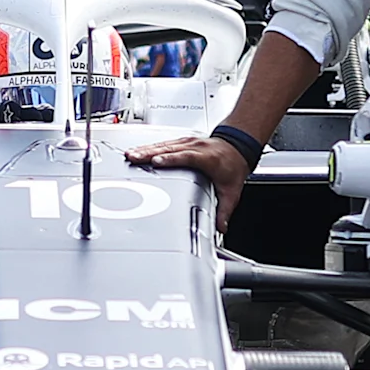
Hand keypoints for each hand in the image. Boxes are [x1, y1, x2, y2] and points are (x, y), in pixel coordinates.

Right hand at [129, 134, 251, 223]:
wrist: (238, 145)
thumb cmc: (233, 165)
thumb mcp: (232, 190)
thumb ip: (225, 210)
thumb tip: (221, 227)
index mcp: (208, 159)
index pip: (187, 158)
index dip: (171, 160)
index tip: (156, 162)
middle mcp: (196, 147)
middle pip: (170, 149)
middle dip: (150, 153)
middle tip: (133, 157)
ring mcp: (188, 142)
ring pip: (164, 145)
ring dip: (146, 149)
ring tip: (130, 154)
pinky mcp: (182, 142)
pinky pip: (165, 143)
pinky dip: (150, 147)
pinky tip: (138, 150)